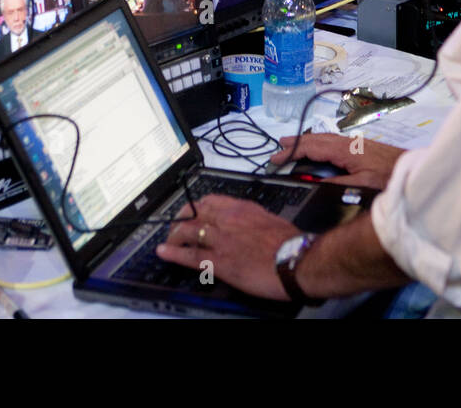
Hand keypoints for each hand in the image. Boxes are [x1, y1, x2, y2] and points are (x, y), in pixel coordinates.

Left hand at [157, 194, 300, 300]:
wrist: (297, 261)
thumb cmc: (291, 243)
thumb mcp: (271, 220)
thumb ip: (254, 218)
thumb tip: (247, 223)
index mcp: (242, 208)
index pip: (210, 200)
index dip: (196, 206)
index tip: (191, 211)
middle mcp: (228, 219)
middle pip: (194, 212)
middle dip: (180, 219)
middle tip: (175, 226)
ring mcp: (221, 239)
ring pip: (188, 231)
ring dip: (174, 235)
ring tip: (168, 240)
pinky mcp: (219, 261)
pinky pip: (190, 255)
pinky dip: (174, 253)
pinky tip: (163, 253)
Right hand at [270, 132, 404, 189]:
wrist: (412, 170)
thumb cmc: (389, 179)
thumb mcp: (360, 186)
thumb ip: (335, 184)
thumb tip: (311, 182)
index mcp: (345, 150)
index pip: (312, 148)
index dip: (292, 152)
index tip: (276, 157)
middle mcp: (349, 143)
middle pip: (317, 139)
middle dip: (297, 142)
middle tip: (279, 147)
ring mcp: (356, 143)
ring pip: (326, 139)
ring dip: (308, 142)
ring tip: (294, 146)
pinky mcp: (362, 147)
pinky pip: (334, 142)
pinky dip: (320, 144)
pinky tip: (320, 150)